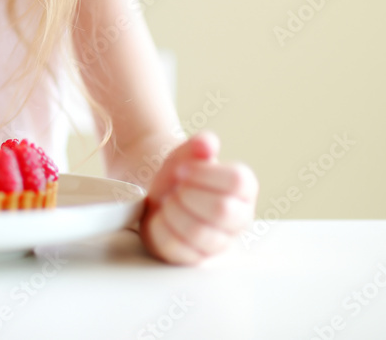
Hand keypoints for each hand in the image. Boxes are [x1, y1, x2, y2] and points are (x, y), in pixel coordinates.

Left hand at [139, 131, 257, 264]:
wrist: (159, 194)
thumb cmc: (180, 176)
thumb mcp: (187, 154)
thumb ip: (199, 145)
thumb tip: (206, 144)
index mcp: (243, 189)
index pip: (237, 182)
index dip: (203, 174)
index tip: (183, 169)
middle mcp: (238, 219)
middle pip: (221, 210)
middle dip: (188, 194)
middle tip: (177, 188)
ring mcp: (218, 243)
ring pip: (199, 233)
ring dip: (173, 211)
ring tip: (169, 203)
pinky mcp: (194, 259)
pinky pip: (177, 249)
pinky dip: (160, 228)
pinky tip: (161, 218)